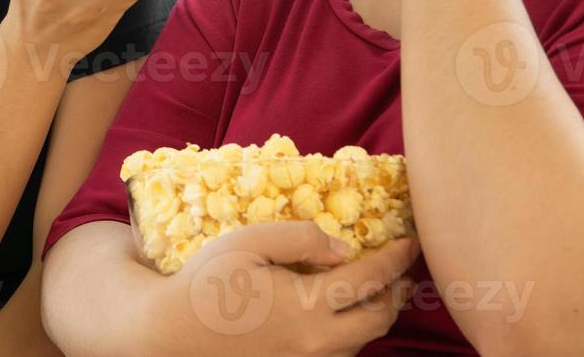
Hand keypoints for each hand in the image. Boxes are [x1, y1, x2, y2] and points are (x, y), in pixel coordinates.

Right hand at [143, 222, 419, 356]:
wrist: (172, 337)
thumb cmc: (206, 285)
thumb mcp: (249, 243)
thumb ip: (300, 238)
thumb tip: (343, 248)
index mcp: (308, 307)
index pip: (369, 279)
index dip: (395, 259)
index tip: (411, 242)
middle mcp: (316, 342)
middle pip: (378, 319)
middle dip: (397, 292)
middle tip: (404, 270)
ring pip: (361, 342)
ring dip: (377, 315)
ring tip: (380, 292)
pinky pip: (337, 354)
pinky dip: (352, 333)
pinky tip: (342, 317)